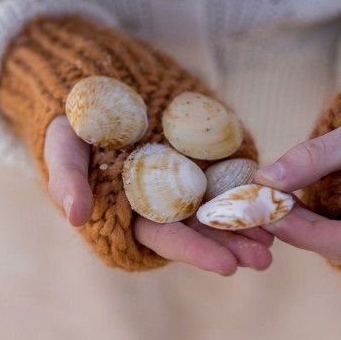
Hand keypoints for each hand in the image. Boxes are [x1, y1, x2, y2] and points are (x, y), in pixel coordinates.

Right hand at [44, 116, 273, 274]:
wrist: (91, 73)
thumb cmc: (70, 116)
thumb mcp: (61, 144)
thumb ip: (67, 178)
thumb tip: (75, 216)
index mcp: (128, 209)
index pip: (163, 236)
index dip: (193, 251)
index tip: (226, 266)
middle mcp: (160, 197)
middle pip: (200, 227)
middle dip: (231, 243)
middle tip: (265, 259)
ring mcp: (184, 171)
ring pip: (220, 202)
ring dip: (248, 220)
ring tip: (279, 235)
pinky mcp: (201, 147)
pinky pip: (230, 166)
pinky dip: (252, 182)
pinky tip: (276, 193)